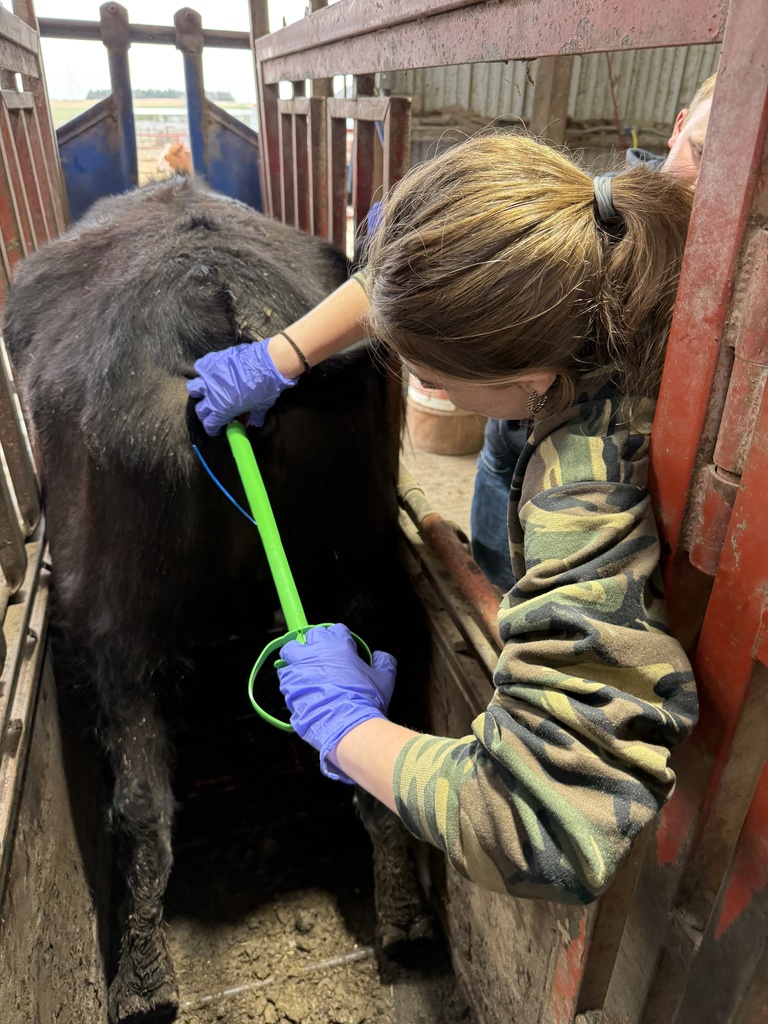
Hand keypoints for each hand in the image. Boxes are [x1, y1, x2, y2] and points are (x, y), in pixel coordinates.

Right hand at [186, 338, 296, 435]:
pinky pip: (199, 368)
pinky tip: (211, 374)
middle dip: (206, 413)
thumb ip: (254, 417)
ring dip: (199, 392)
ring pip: (193, 389)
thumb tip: (252, 423)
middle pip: (200, 410)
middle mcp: (211, 395)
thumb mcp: (261, 407)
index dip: (213, 429)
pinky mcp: (210, 362)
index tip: (217, 428)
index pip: (209, 424)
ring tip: (207, 391)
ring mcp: (209, 377)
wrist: (268, 362)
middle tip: (214, 411)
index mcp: (223, 410)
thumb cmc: (266, 388)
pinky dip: (203, 372)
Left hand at [278, 623, 396, 782]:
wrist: (345, 723)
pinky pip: (284, 674)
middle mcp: (317, 650)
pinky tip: (299, 688)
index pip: (336, 629)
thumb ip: (384, 662)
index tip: (342, 649)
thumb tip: (382, 656)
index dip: (340, 639)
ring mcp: (300, 665)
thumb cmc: (365, 699)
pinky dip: (290, 679)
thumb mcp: (384, 679)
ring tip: (305, 670)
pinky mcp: (289, 682)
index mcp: (339, 644)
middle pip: (311, 635)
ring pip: (291, 651)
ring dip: (297, 659)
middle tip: (322, 658)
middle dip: (316, 644)